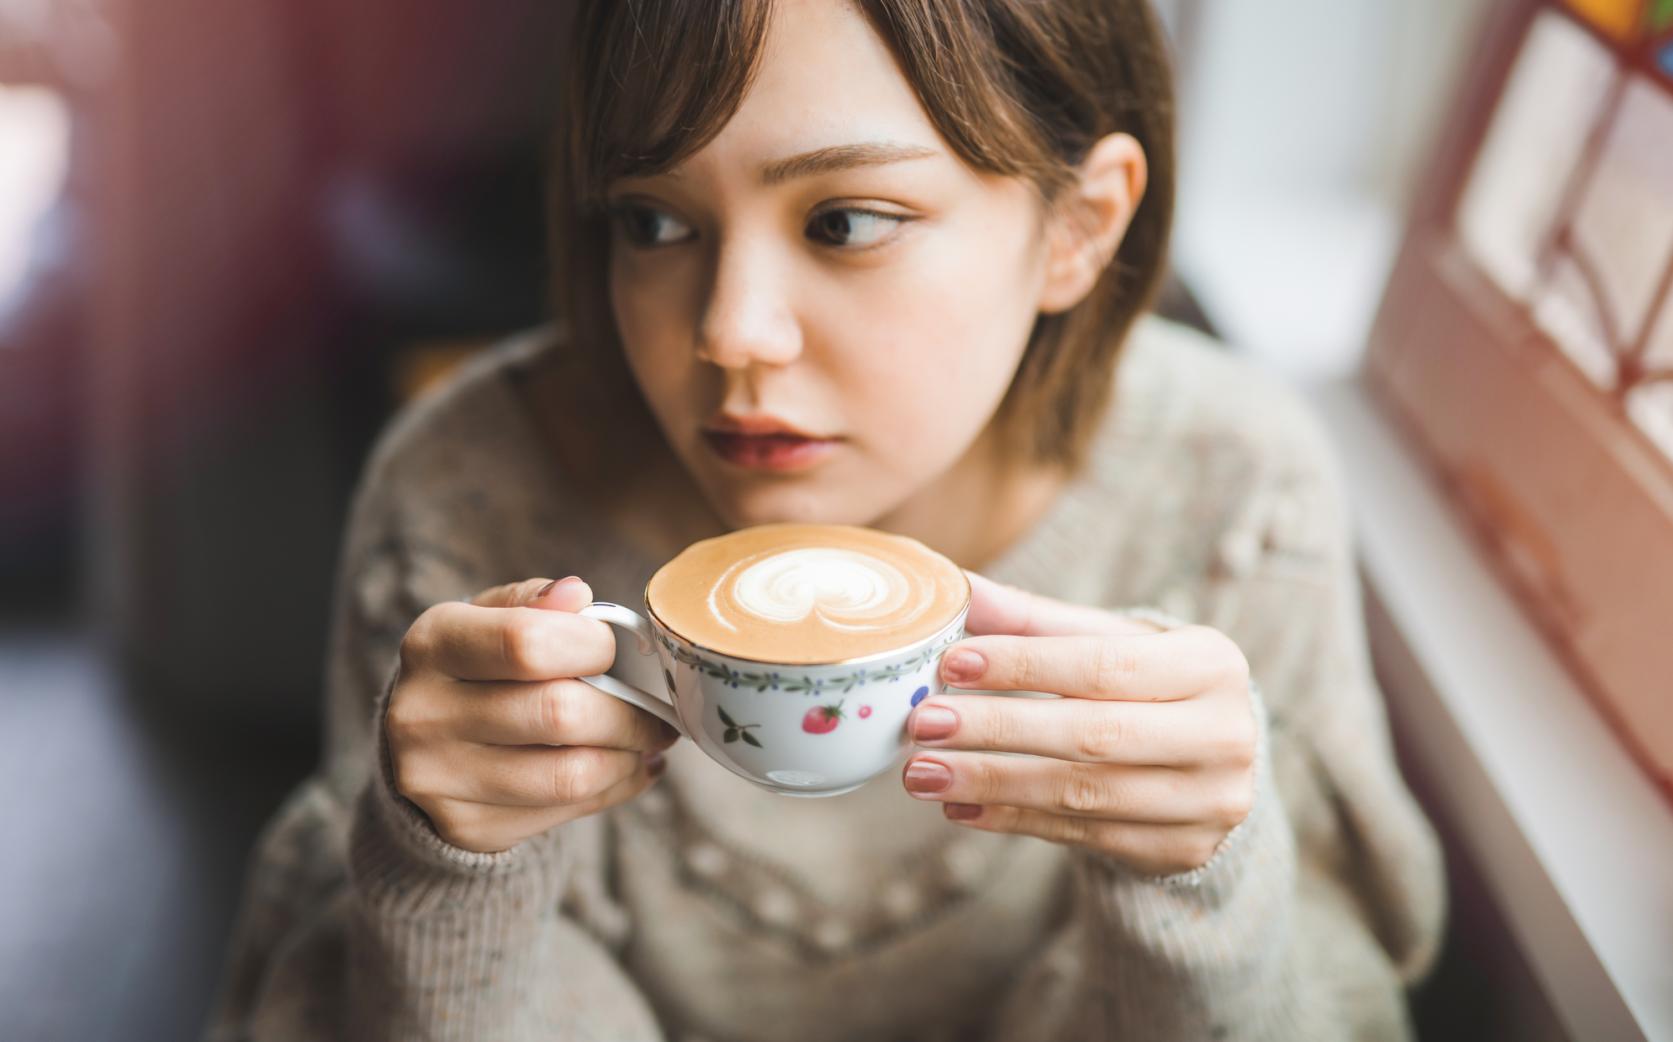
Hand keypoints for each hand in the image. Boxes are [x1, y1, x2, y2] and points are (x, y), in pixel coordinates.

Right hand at [387, 576, 679, 852]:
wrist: (416, 747)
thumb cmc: (475, 668)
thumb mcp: (489, 619)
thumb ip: (535, 603)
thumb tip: (578, 594)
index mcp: (432, 645)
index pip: (528, 643)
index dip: (591, 646)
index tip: (610, 651)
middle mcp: (423, 714)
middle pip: (559, 714)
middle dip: (629, 714)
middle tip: (657, 714)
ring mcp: (440, 779)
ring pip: (571, 774)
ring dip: (629, 758)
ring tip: (647, 743)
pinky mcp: (467, 828)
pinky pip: (565, 812)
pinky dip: (613, 789)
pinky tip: (625, 769)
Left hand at [901, 573, 1256, 875]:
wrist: (1213, 761)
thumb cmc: (1149, 685)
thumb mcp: (1110, 642)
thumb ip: (1035, 620)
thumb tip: (956, 588)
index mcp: (1212, 664)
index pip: (1104, 665)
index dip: (1025, 665)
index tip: (953, 663)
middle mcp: (1223, 735)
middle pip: (1093, 735)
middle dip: (999, 730)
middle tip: (925, 725)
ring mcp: (1208, 802)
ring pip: (1081, 794)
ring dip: (992, 782)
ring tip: (923, 772)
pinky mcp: (1180, 850)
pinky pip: (1080, 835)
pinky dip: (1012, 819)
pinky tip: (960, 807)